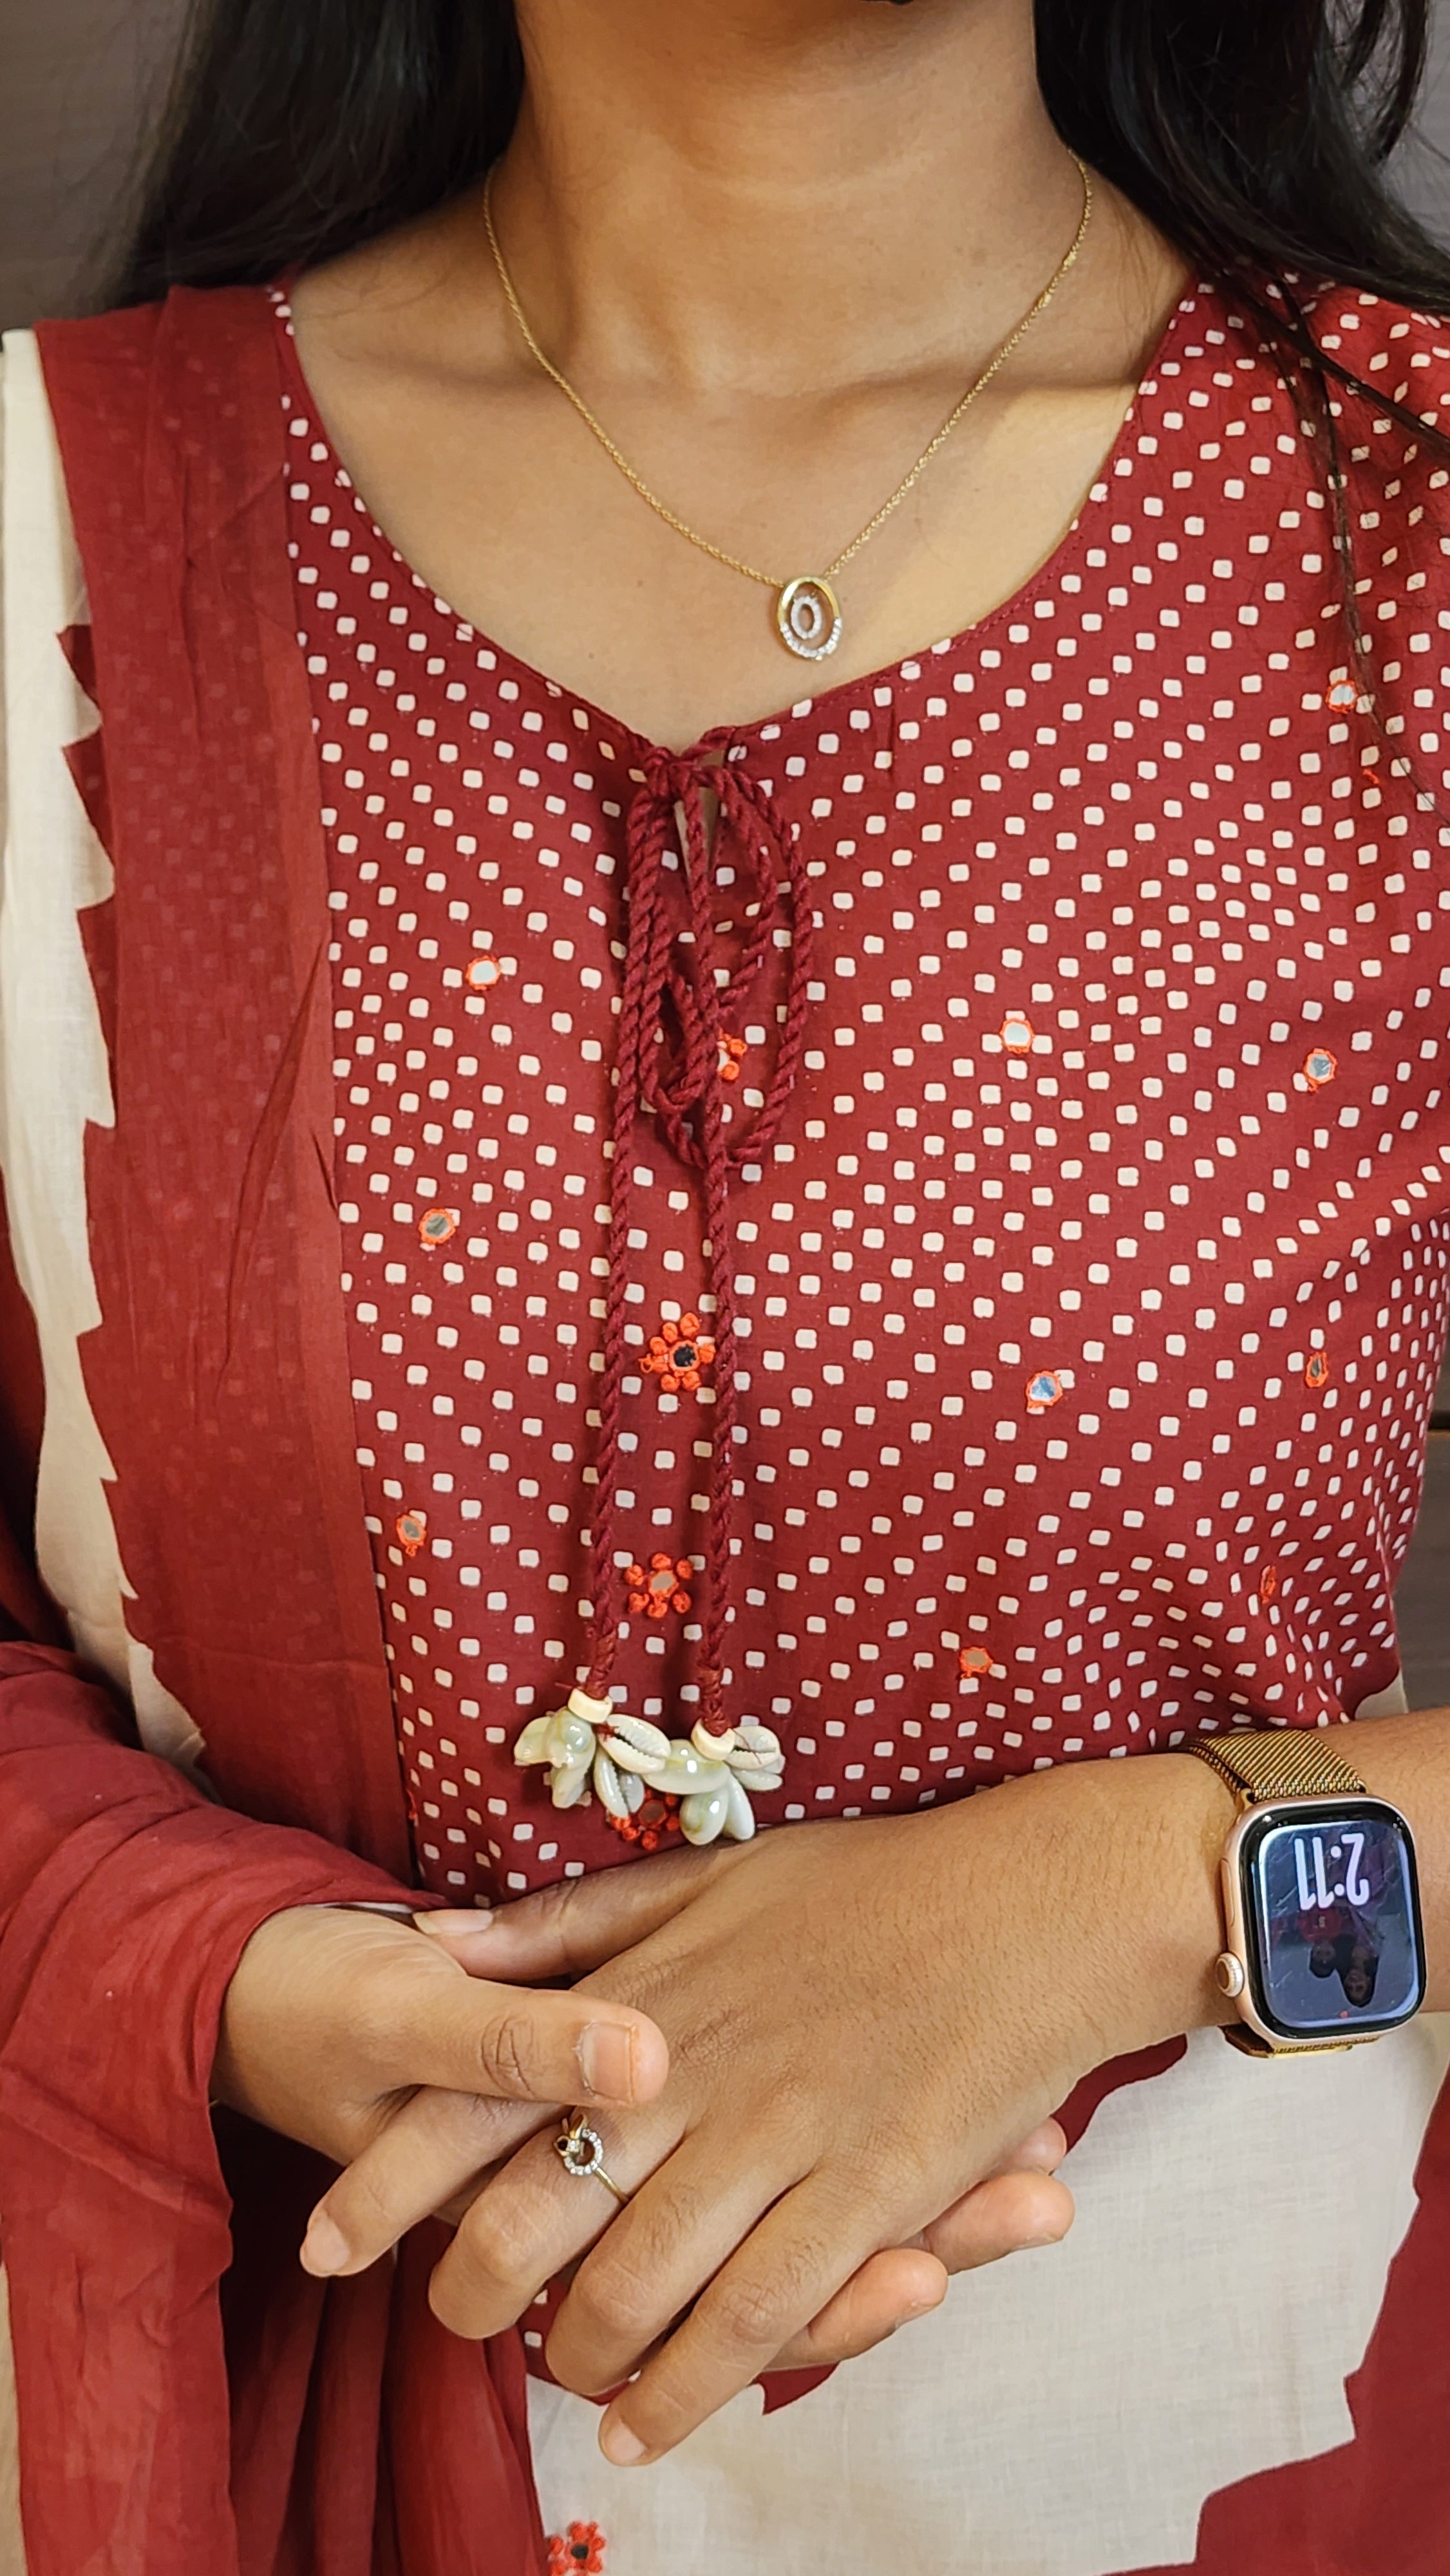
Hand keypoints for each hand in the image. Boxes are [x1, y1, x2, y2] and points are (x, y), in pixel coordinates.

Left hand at [291, 1878, 1073, 2368]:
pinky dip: (686, 2391)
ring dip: (581, 2358)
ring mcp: (779, 2138)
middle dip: (478, 2293)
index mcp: (645, 1993)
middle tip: (458, 2329)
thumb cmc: (871, 1886)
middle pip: (538, 2214)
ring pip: (638, 2289)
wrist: (1033, 1904)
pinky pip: (752, 2322)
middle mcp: (691, 2070)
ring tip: (563, 2383)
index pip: (481, 2093)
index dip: (393, 2177)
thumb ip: (570, 1923)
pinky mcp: (864, 2197)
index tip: (328, 2242)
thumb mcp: (704, 1879)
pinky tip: (650, 2428)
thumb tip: (441, 1939)